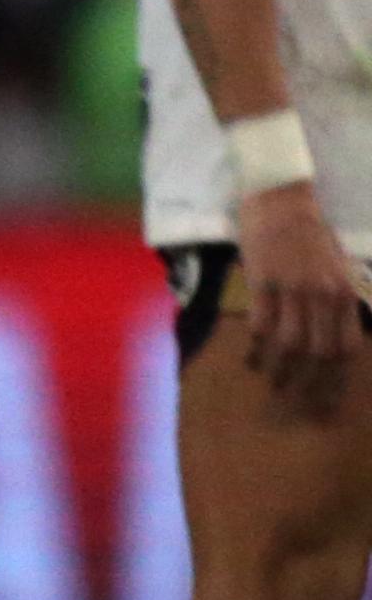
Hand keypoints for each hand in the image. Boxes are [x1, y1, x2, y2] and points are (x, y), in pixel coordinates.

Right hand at [233, 178, 357, 414]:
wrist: (281, 198)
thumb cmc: (310, 230)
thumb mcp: (336, 265)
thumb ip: (337, 298)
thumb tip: (336, 334)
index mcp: (344, 291)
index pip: (347, 346)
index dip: (338, 377)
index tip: (328, 399)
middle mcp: (322, 294)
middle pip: (320, 352)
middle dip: (311, 383)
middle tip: (300, 402)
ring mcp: (292, 289)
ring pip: (289, 343)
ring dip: (281, 370)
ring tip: (274, 384)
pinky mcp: (263, 282)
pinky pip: (261, 325)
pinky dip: (257, 348)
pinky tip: (251, 359)